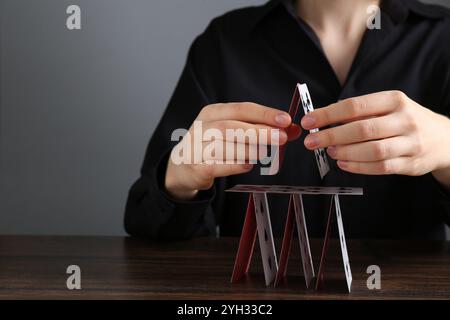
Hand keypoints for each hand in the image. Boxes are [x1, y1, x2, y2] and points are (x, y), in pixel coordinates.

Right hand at [165, 102, 301, 199]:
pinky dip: (233, 165)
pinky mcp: (196, 168)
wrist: (182, 166)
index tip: (285, 120)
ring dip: (247, 149)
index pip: (242, 109)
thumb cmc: (212, 145)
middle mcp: (203, 127)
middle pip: (231, 126)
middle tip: (281, 137)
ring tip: (264, 153)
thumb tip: (292, 130)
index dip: (265, 114)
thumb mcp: (234, 132)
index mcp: (213, 112)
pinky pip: (216, 166)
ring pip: (223, 146)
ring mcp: (197, 148)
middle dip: (259, 131)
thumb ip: (260, 130)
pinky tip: (248, 166)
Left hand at [300, 91, 449, 175]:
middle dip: (331, 136)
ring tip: (329, 152)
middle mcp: (404, 120)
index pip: (355, 106)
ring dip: (345, 152)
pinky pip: (381, 167)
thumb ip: (360, 112)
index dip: (328, 114)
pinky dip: (358, 167)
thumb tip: (323, 117)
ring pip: (372, 150)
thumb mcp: (388, 107)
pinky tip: (343, 164)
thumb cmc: (405, 120)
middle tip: (311, 141)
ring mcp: (410, 143)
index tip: (309, 121)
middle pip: (362, 129)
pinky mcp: (411, 164)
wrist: (444, 139)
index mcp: (395, 100)